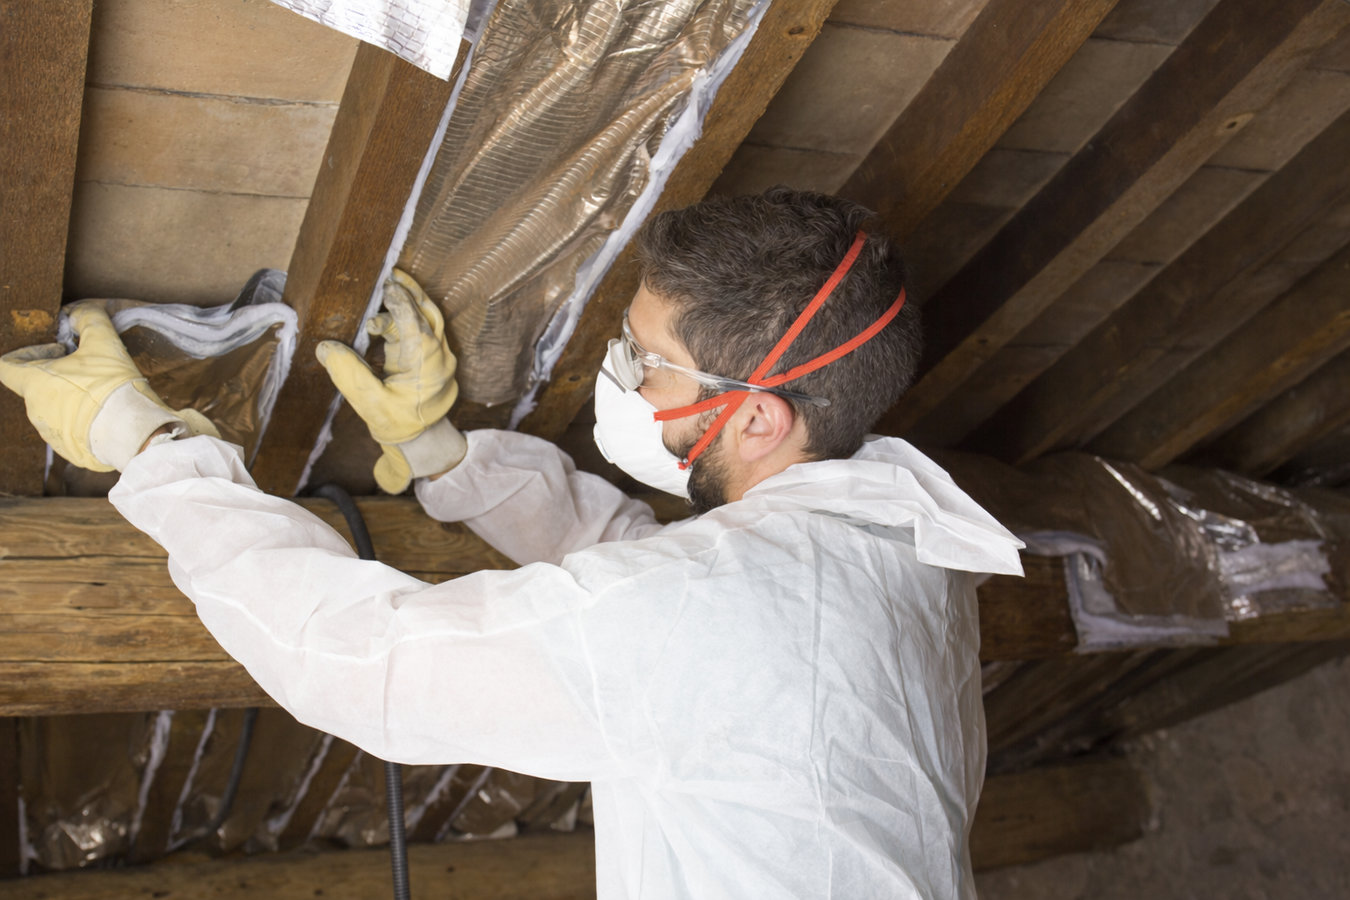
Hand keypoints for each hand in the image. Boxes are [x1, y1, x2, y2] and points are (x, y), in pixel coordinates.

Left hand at [0, 303, 217, 470]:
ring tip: (102, 393)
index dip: (28, 352)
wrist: (135, 435)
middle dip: (60, 374)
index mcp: (35, 384)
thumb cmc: (114, 388)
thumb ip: (89, 321)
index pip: (6, 365)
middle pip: (37, 386)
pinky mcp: (70, 451)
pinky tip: (108, 415)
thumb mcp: (105, 344)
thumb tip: (80, 311)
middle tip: (89, 367)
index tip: (58, 350)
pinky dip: (84, 421)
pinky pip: (71, 431)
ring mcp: (51, 434)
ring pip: (55, 409)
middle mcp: (35, 411)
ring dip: (72, 398)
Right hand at [316, 269, 466, 492]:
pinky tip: (395, 305)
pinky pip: (428, 327)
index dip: (398, 302)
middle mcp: (438, 355)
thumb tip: (326, 347)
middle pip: (427, 312)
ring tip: (390, 283)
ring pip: (431, 317)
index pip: (413, 323)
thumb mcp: (369, 404)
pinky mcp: (435, 357)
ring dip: (412, 298)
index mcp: (424, 363)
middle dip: (408, 292)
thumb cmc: (398, 424)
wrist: (422, 442)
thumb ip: (349, 375)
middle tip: (387, 275)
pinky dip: (413, 313)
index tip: (384, 285)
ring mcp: (440, 355)